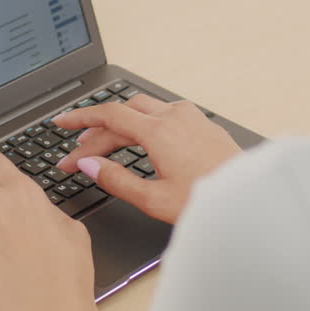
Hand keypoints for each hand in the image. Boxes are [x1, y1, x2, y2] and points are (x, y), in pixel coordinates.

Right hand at [54, 94, 242, 222]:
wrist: (248, 200)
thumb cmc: (207, 202)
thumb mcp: (154, 199)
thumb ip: (116, 180)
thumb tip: (90, 165)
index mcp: (159, 131)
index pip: (108, 115)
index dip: (80, 119)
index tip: (61, 123)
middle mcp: (174, 116)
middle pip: (124, 111)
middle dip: (98, 128)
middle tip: (79, 151)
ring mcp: (192, 117)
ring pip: (145, 108)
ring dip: (121, 123)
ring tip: (105, 144)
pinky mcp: (204, 124)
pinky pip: (165, 113)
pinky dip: (144, 122)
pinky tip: (142, 138)